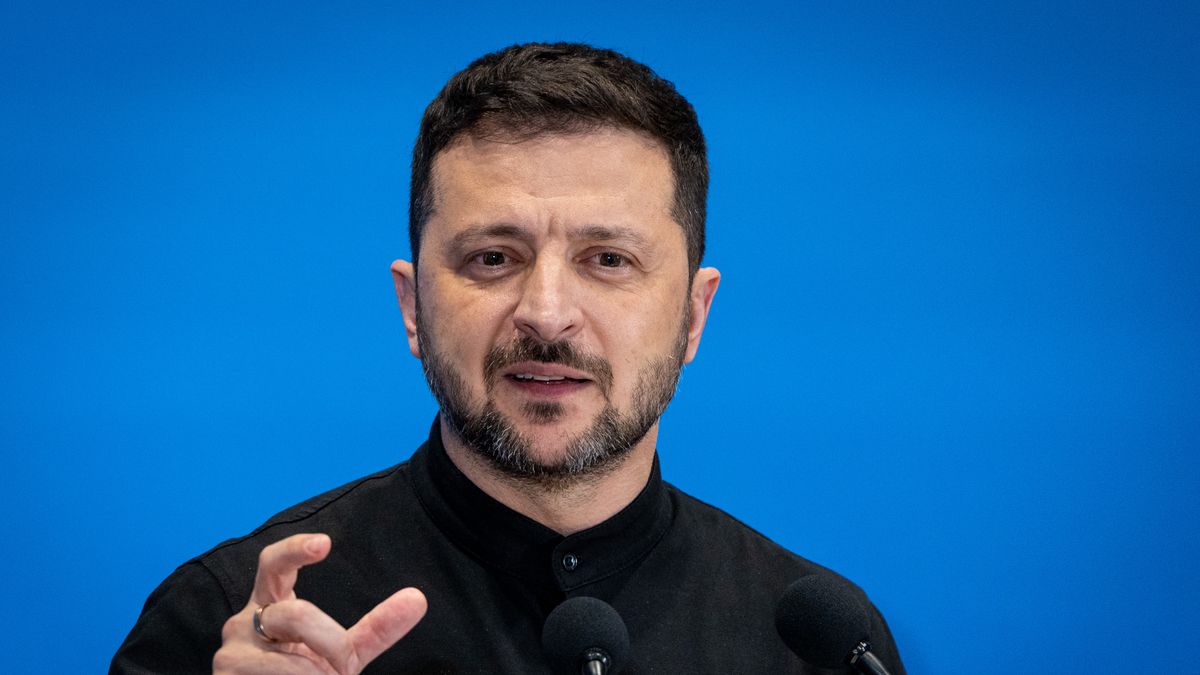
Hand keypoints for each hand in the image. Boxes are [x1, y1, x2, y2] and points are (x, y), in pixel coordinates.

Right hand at [213, 533, 426, 673]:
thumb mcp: (342, 654)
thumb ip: (376, 628)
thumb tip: (418, 599)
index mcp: (270, 604)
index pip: (273, 564)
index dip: (294, 549)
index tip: (325, 543)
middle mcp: (243, 623)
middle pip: (296, 614)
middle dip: (331, 643)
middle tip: (341, 671)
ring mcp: (229, 654)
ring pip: (287, 662)